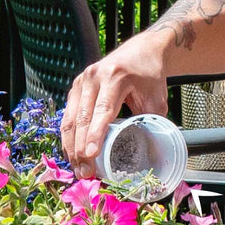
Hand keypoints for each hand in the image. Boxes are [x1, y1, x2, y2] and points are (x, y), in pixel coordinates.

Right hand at [61, 34, 168, 173]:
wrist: (142, 51)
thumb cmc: (150, 77)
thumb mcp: (156, 100)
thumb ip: (150, 123)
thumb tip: (149, 153)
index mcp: (115, 77)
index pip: (102, 110)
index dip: (95, 135)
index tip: (91, 156)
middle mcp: (94, 77)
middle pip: (82, 118)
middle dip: (81, 149)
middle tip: (84, 173)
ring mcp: (82, 81)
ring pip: (70, 119)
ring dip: (71, 147)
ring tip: (77, 169)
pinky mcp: (76, 87)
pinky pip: (68, 115)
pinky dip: (69, 137)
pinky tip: (72, 154)